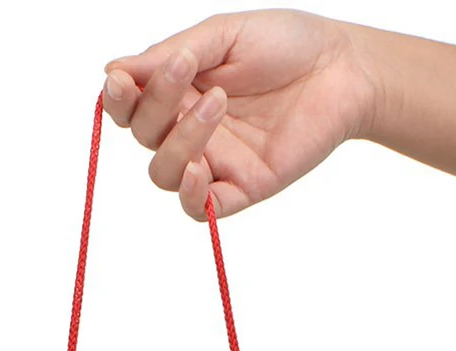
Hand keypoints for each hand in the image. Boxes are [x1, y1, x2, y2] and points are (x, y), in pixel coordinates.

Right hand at [102, 11, 379, 218]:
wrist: (342, 69)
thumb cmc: (285, 44)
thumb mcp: (222, 36)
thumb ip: (170, 55)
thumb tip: (112, 71)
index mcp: (179, 90)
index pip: (129, 106)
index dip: (117, 99)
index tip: (122, 82)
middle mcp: (191, 128)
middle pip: (143, 136)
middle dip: (156, 105)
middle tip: (189, 72)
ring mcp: (217, 160)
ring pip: (165, 173)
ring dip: (179, 142)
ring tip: (217, 105)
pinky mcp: (243, 187)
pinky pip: (202, 209)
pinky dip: (192, 196)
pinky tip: (201, 170)